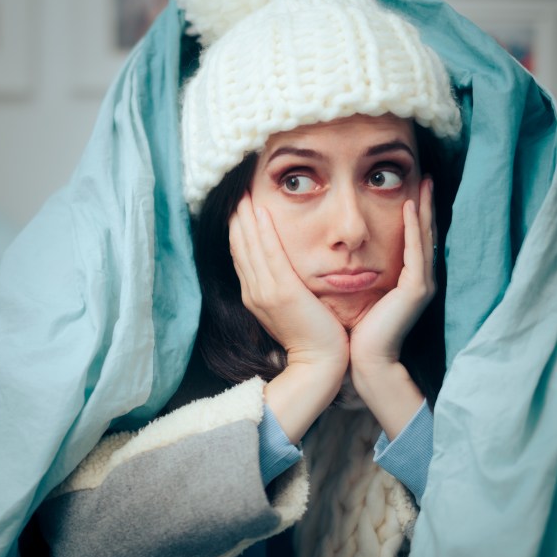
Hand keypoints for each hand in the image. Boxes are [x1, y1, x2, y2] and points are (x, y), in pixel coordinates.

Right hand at [229, 194, 348, 439]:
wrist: (320, 364)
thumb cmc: (313, 337)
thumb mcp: (291, 309)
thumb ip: (282, 288)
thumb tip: (283, 270)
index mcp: (255, 295)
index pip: (242, 256)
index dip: (239, 231)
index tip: (240, 208)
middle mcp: (253, 291)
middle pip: (240, 247)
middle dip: (238, 219)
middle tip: (236, 192)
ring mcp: (264, 292)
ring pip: (249, 246)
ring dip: (246, 218)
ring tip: (243, 194)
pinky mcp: (280, 291)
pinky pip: (268, 253)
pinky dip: (262, 231)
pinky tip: (260, 211)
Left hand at [348, 177, 434, 435]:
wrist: (363, 361)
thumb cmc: (355, 329)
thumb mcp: (357, 290)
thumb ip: (358, 270)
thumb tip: (339, 250)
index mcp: (404, 276)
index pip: (410, 235)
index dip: (412, 211)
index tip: (409, 184)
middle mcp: (417, 276)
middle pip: (422, 231)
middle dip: (424, 202)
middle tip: (423, 173)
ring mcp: (420, 282)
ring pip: (424, 237)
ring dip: (425, 208)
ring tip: (424, 181)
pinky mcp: (416, 290)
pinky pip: (416, 252)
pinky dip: (414, 229)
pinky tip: (411, 207)